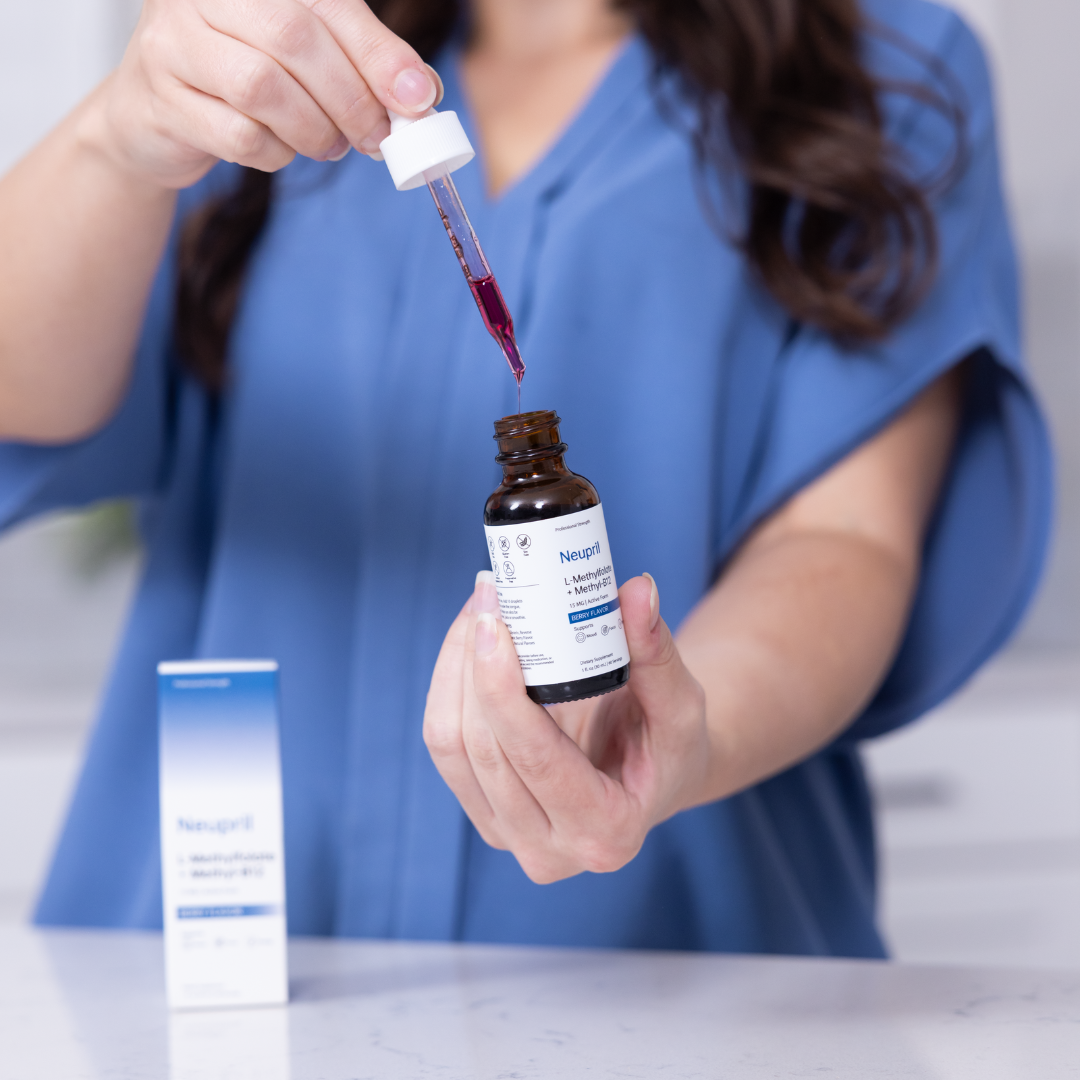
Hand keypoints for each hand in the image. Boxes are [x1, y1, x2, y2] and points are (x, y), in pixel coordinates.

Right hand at [87, 0, 442, 187]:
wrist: (155, 119)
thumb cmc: (242, 81)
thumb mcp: (306, 61)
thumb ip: (360, 65)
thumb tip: (421, 93)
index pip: (326, 4)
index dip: (378, 54)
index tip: (417, 99)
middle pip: (295, 40)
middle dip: (350, 99)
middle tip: (375, 139)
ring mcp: (172, 41)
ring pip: (262, 88)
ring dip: (313, 130)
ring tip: (328, 145)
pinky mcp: (160, 98)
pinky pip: (237, 134)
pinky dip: (274, 154)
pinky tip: (279, 151)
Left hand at [424, 571, 709, 882]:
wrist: (653, 774)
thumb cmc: (671, 742)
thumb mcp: (682, 702)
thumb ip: (658, 652)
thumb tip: (638, 591)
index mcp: (605, 831)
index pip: (534, 759)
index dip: (501, 690)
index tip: (493, 624)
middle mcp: (548, 850)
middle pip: (482, 749)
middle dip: (474, 664)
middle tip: (490, 594)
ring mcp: (507, 834)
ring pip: (450, 744)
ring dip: (455, 667)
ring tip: (480, 607)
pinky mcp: (482, 810)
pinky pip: (444, 744)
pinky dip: (449, 685)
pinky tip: (470, 640)